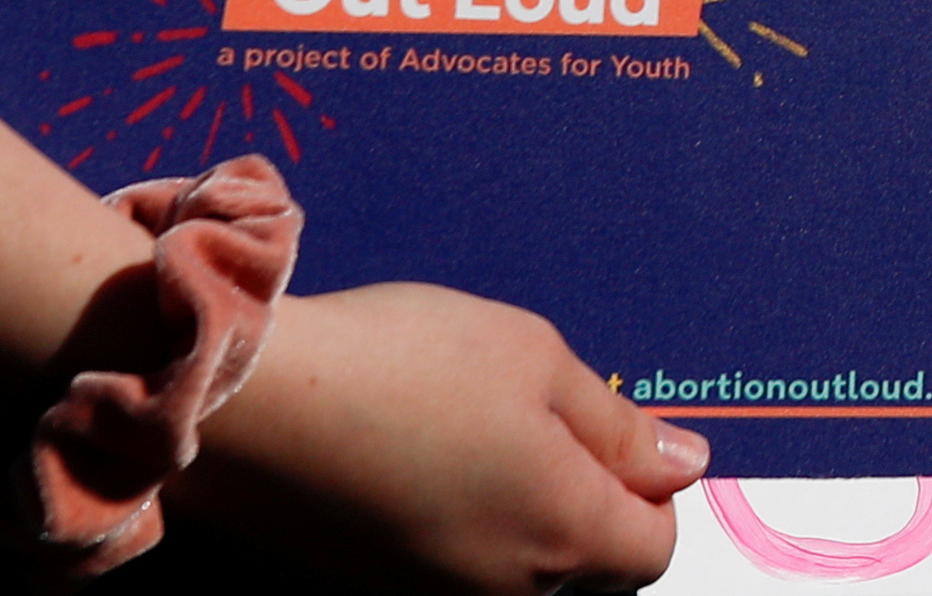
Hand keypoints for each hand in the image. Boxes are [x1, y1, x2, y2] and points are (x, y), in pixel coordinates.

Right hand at [175, 281, 700, 593]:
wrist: (249, 404)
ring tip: (466, 431)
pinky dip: (446, 527)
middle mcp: (502, 590)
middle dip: (582, 506)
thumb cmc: (400, 364)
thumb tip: (683, 465)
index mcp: (562, 533)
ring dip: (512, 514)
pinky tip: (410, 461)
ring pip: (511, 572)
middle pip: (583, 570)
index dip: (651, 490)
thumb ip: (616, 427)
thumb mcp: (535, 359)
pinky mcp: (366, 594)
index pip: (654, 551)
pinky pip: (441, 571)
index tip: (617, 435)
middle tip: (537, 421)